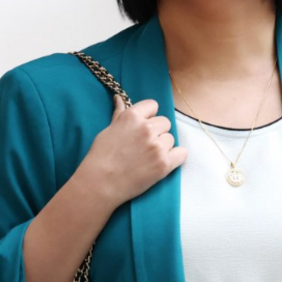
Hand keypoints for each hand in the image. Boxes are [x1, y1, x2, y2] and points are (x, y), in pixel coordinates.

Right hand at [75, 93, 187, 209]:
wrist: (100, 183)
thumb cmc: (100, 157)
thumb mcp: (108, 130)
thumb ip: (119, 113)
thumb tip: (119, 98)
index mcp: (132, 116)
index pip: (152, 105)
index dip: (148, 116)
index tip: (142, 127)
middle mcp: (146, 128)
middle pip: (164, 122)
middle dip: (156, 132)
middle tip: (143, 146)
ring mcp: (157, 146)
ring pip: (170, 139)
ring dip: (163, 146)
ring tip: (147, 158)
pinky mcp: (164, 164)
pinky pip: (181, 153)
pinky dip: (175, 157)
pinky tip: (162, 162)